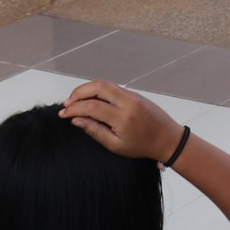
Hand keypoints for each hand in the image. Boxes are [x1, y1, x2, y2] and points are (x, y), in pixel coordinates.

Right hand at [58, 82, 180, 162]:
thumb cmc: (142, 146)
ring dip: (87, 89)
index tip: (62, 114)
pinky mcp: (136, 94)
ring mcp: (133, 95)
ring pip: (105, 83)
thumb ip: (95, 131)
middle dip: (78, 93)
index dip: (73, 109)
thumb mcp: (115, 145)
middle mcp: (129, 102)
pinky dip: (98, 90)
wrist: (168, 138)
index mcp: (123, 117)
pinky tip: (90, 99)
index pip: (92, 106)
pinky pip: (113, 87)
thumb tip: (76, 120)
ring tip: (75, 101)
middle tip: (67, 104)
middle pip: (98, 87)